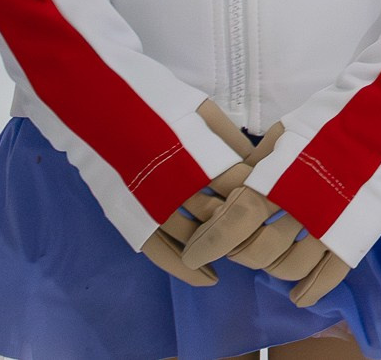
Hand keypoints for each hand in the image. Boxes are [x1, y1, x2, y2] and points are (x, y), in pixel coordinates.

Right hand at [142, 101, 260, 287]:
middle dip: (247, 225)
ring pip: (194, 239)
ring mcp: (151, 207)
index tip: (278, 202)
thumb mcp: (204, 113)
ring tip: (244, 253)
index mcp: (200, 159)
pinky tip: (208, 277)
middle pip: (222, 218)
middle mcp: (176, 187)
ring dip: (220, 248)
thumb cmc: (159, 104)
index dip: (263, 197)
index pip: (243, 190)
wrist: (102, 104)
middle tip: (266, 229)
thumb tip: (263, 167)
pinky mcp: (130, 218)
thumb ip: (234, 142)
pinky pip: (160, 253)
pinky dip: (185, 269)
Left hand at [178, 123, 351, 304]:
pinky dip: (311, 290)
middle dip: (238, 253)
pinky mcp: (356, 233)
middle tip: (236, 245)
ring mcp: (331, 224)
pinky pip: (329, 275)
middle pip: (256, 252)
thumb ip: (255, 165)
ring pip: (288, 267)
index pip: (231, 226)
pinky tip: (298, 296)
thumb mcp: (283, 135)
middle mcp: (301, 208)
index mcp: (278, 181)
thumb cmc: (330, 119)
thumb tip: (227, 193)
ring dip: (271, 269)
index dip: (207, 245)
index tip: (194, 254)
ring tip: (269, 259)